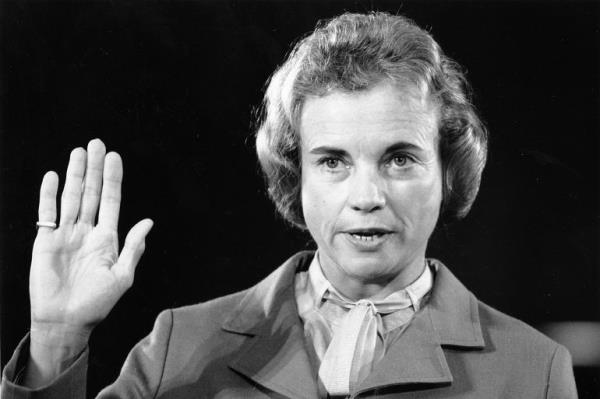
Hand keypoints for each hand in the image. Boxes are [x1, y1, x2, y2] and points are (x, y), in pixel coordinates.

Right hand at [29, 139, 151, 352]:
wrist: (67, 320)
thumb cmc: (97, 303)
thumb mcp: (122, 276)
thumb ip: (133, 248)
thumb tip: (149, 222)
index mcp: (107, 238)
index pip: (111, 200)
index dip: (112, 179)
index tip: (114, 157)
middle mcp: (87, 231)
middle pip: (91, 192)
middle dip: (94, 168)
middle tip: (96, 143)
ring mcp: (66, 234)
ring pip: (71, 197)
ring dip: (74, 174)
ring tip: (79, 152)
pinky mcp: (46, 241)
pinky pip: (47, 213)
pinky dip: (49, 194)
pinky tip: (54, 176)